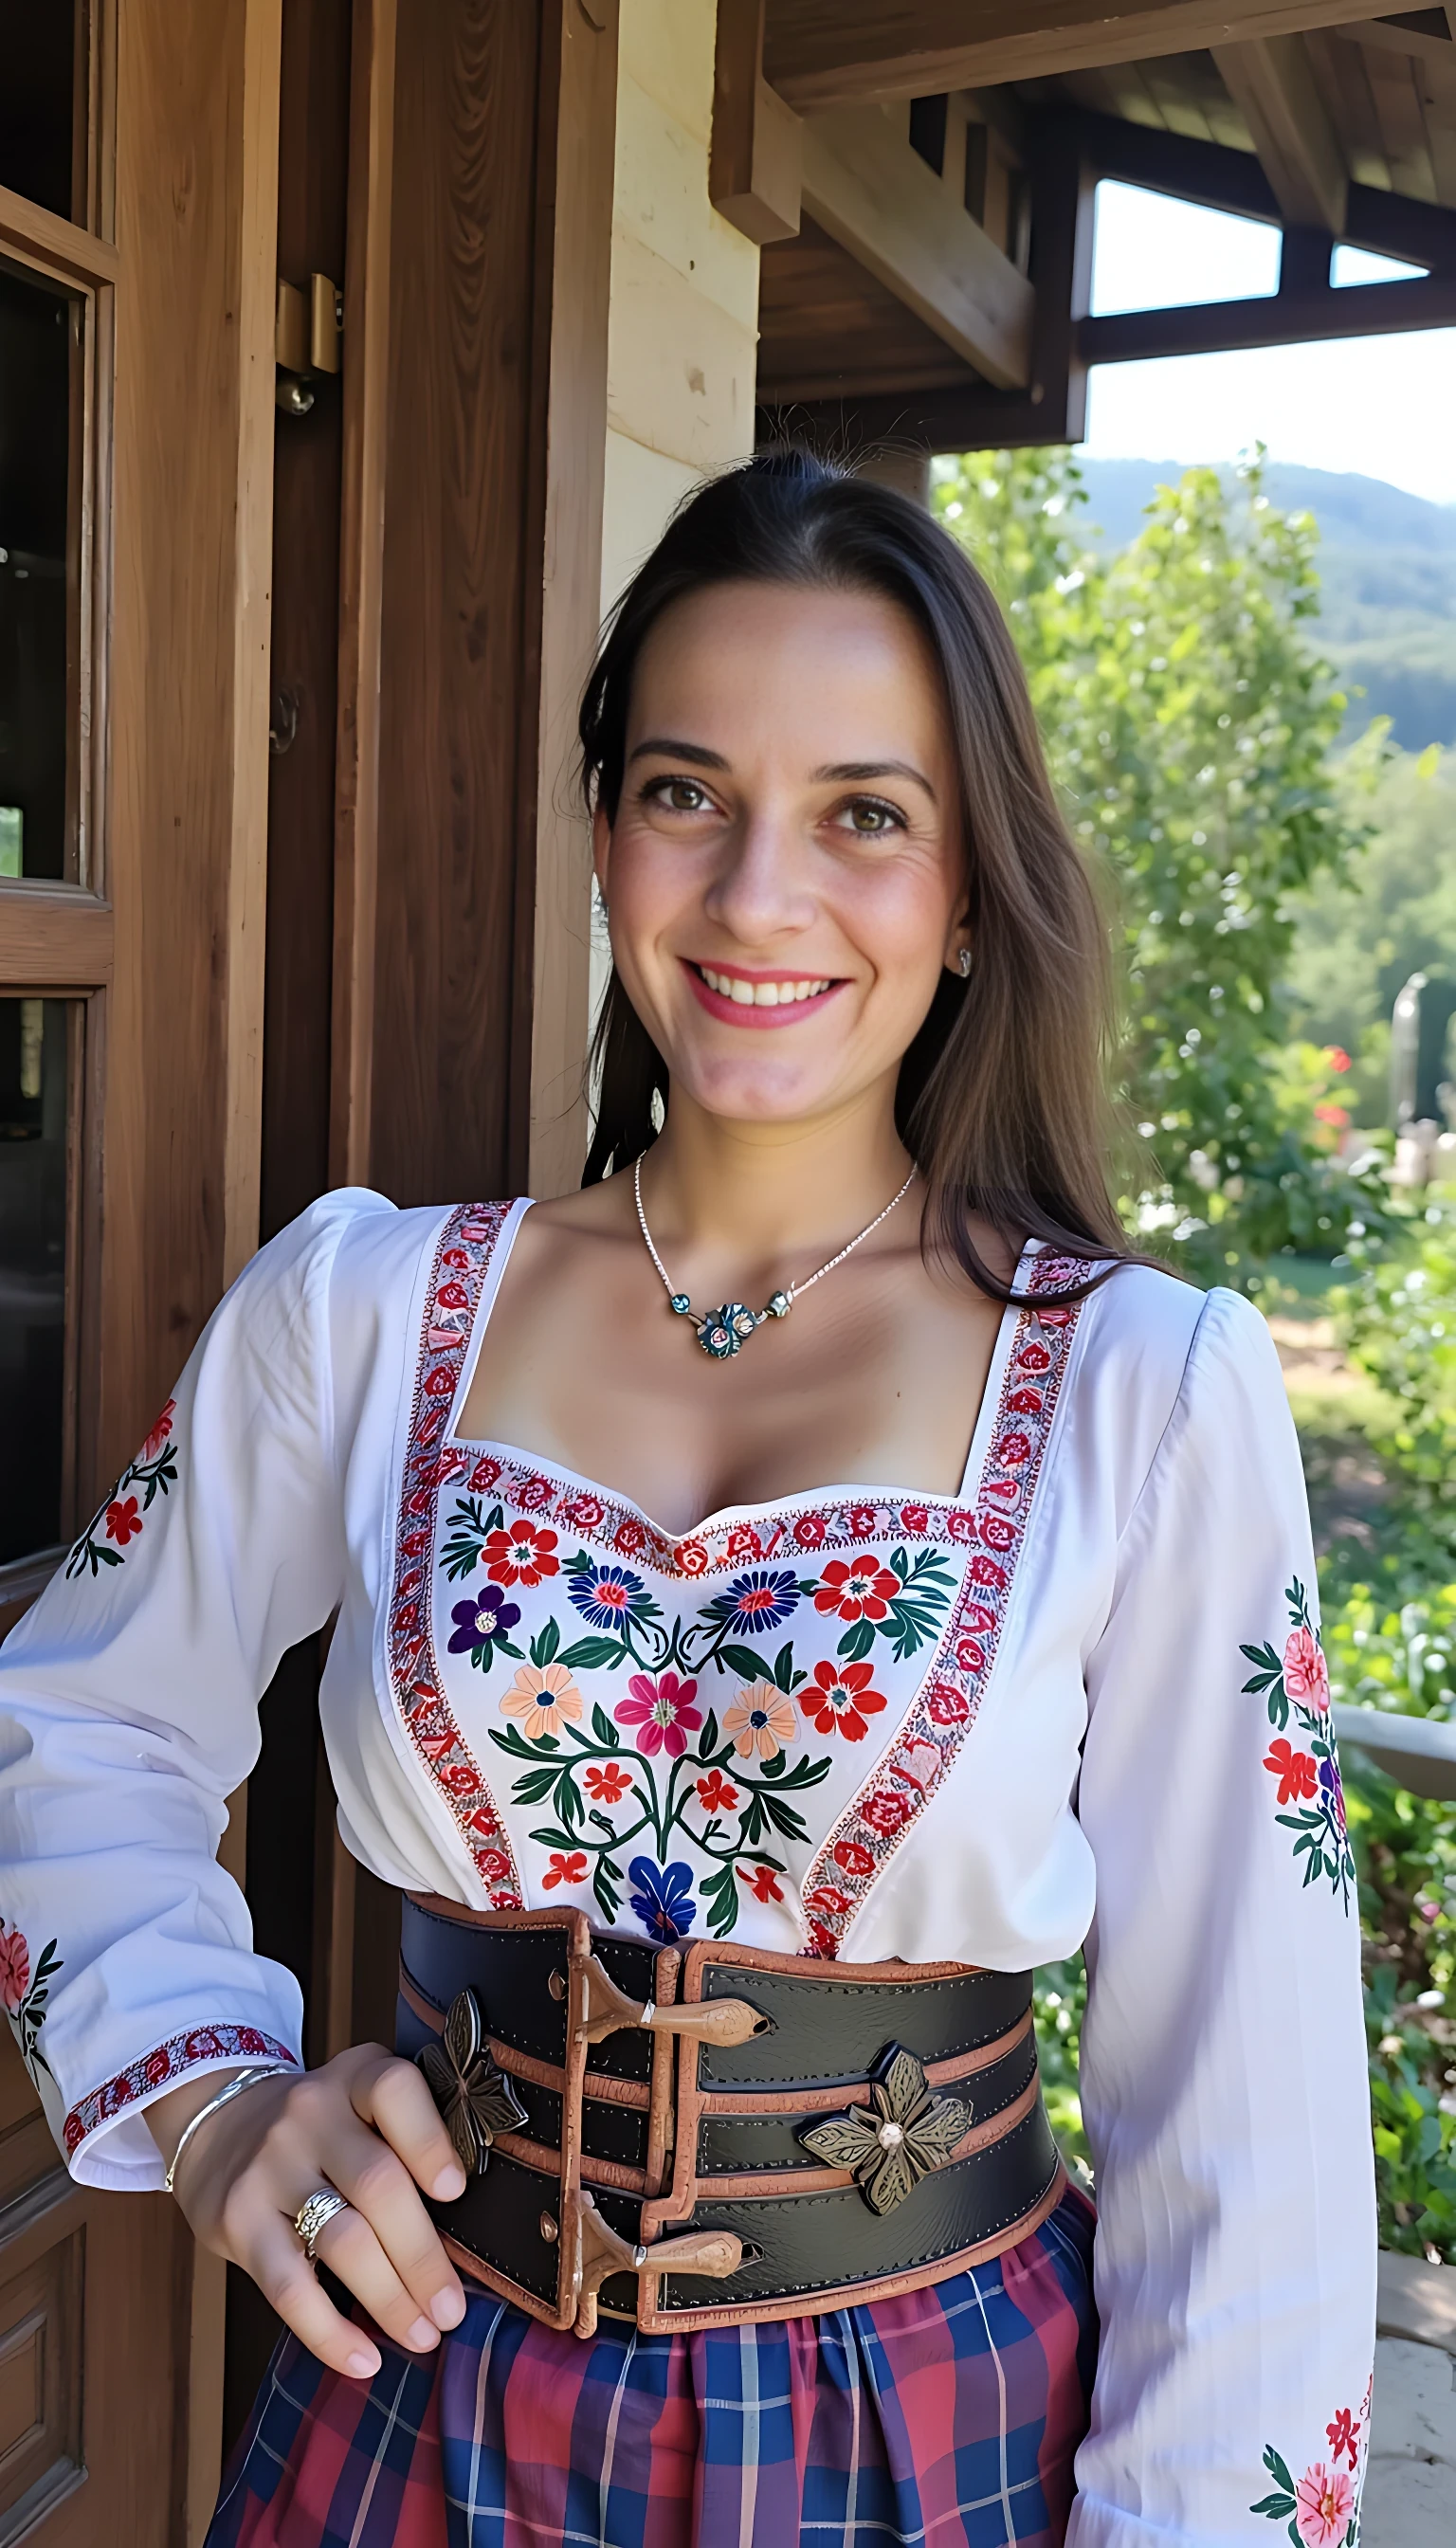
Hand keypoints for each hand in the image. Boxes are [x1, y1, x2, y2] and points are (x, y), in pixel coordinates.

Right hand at [147, 2046, 467, 2378]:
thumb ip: (404, 2140)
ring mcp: (269, 2166)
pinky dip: (330, 2333)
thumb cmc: (319, 2126)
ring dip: (389, 2298)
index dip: (429, 2141)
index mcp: (354, 2078)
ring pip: (341, 2239)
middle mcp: (310, 2113)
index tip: (457, 2192)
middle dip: (422, 2256)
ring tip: (423, 2335)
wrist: (216, 2119)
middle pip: (378, 2184)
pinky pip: (289, 2287)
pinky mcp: (236, 2219)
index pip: (394, 2090)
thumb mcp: (357, 2103)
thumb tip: (476, 2232)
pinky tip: (363, 2360)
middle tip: (454, 2310)